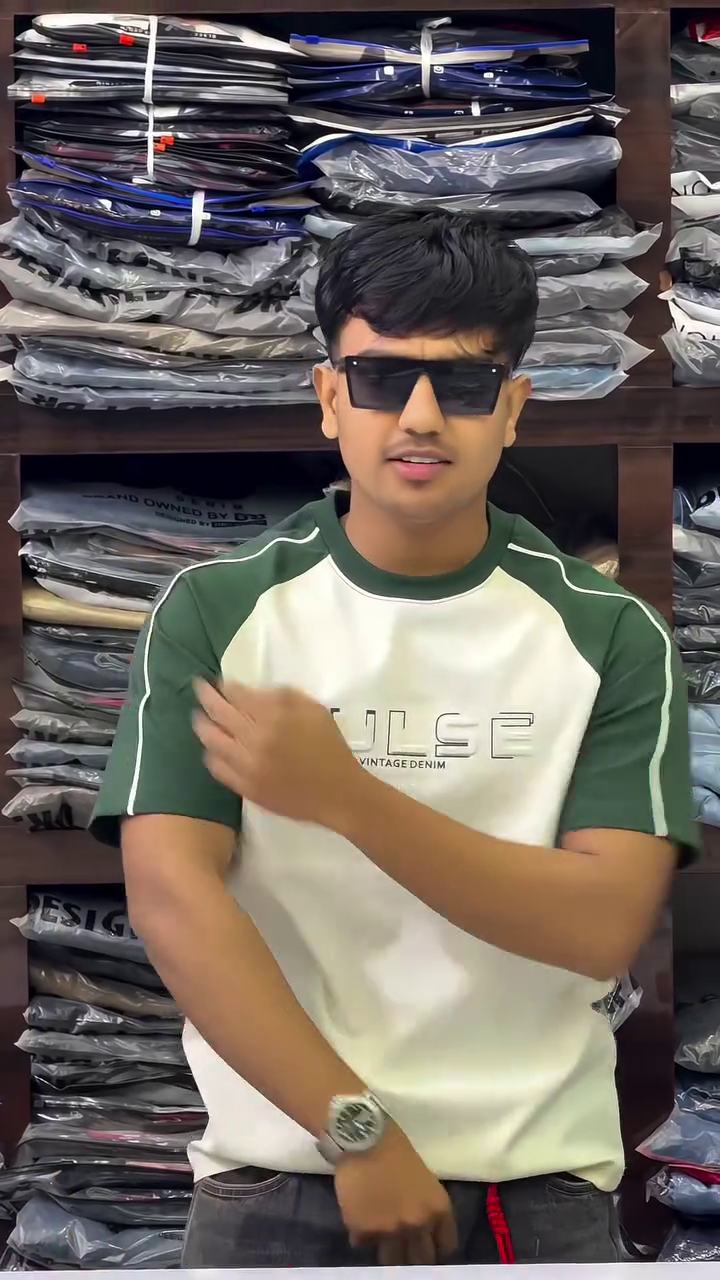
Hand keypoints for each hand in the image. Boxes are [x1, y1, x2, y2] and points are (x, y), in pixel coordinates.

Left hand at [194, 680, 367, 828]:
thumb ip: (283, 696)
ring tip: (198, 717)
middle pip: (219, 712)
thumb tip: (253, 691)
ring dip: (202, 724)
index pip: (237, 694)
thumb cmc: (329, 747)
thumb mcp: (314, 710)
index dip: (225, 685)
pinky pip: (217, 768)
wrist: (338, 793)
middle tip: (198, 687)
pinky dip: (211, 754)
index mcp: (274, 716)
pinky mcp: (245, 787)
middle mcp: (255, 739)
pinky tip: (211, 748)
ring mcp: (247, 765)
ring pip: (211, 740)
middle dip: (206, 696)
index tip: (219, 681)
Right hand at [334, 1125, 457, 1265]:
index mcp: (438, 1209)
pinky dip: (362, 1236)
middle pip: (421, 1260)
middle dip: (414, 1256)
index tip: (428, 1245)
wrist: (363, 1136)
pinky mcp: (363, 1231)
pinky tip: (360, 1219)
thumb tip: (419, 1230)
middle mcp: (418, 1224)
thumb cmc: (394, 1148)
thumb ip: (425, 1208)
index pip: (446, 1246)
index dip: (436, 1247)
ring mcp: (390, 1231)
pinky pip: (363, 1244)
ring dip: (388, 1250)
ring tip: (381, 1237)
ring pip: (392, 1260)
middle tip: (404, 1249)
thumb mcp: (424, 1179)